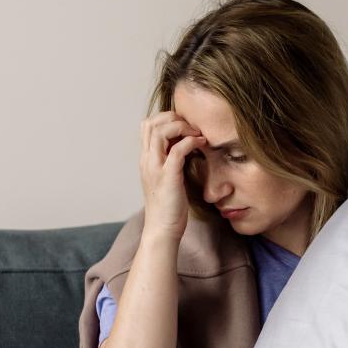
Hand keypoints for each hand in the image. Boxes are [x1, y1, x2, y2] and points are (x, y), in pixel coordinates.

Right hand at [138, 111, 207, 240]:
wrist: (162, 230)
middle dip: (173, 117)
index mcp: (146, 159)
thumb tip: (185, 146)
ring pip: (160, 130)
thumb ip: (170, 160)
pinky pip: (178, 149)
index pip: (147, 125)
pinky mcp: (168, 177)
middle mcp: (147, 160)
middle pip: (151, 122)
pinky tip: (201, 144)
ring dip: (181, 126)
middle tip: (191, 127)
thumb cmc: (168, 206)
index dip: (166, 119)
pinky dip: (191, 141)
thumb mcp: (167, 178)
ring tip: (196, 134)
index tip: (185, 128)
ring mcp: (155, 168)